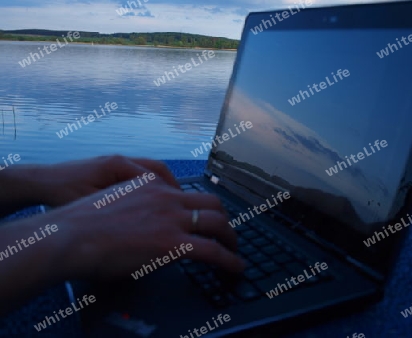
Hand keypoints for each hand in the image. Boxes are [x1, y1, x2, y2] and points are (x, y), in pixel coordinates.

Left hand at [34, 155, 178, 207]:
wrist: (39, 182)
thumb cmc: (63, 194)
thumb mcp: (94, 205)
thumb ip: (122, 208)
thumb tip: (148, 219)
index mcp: (118, 165)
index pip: (156, 175)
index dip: (171, 192)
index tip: (182, 208)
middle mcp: (120, 160)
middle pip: (158, 169)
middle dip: (172, 187)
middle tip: (182, 205)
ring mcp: (115, 162)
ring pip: (148, 171)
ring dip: (161, 186)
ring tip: (169, 204)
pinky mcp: (109, 168)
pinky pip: (137, 175)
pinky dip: (147, 186)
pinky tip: (147, 201)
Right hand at [52, 176, 244, 278]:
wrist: (69, 235)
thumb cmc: (81, 224)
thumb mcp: (114, 204)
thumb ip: (136, 209)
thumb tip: (145, 226)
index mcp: (152, 185)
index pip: (190, 193)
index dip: (204, 209)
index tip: (208, 220)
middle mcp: (167, 197)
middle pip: (212, 204)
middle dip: (225, 221)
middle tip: (227, 235)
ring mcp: (171, 218)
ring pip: (217, 223)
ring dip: (231, 239)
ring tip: (235, 253)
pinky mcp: (172, 242)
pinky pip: (212, 251)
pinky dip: (230, 261)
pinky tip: (235, 269)